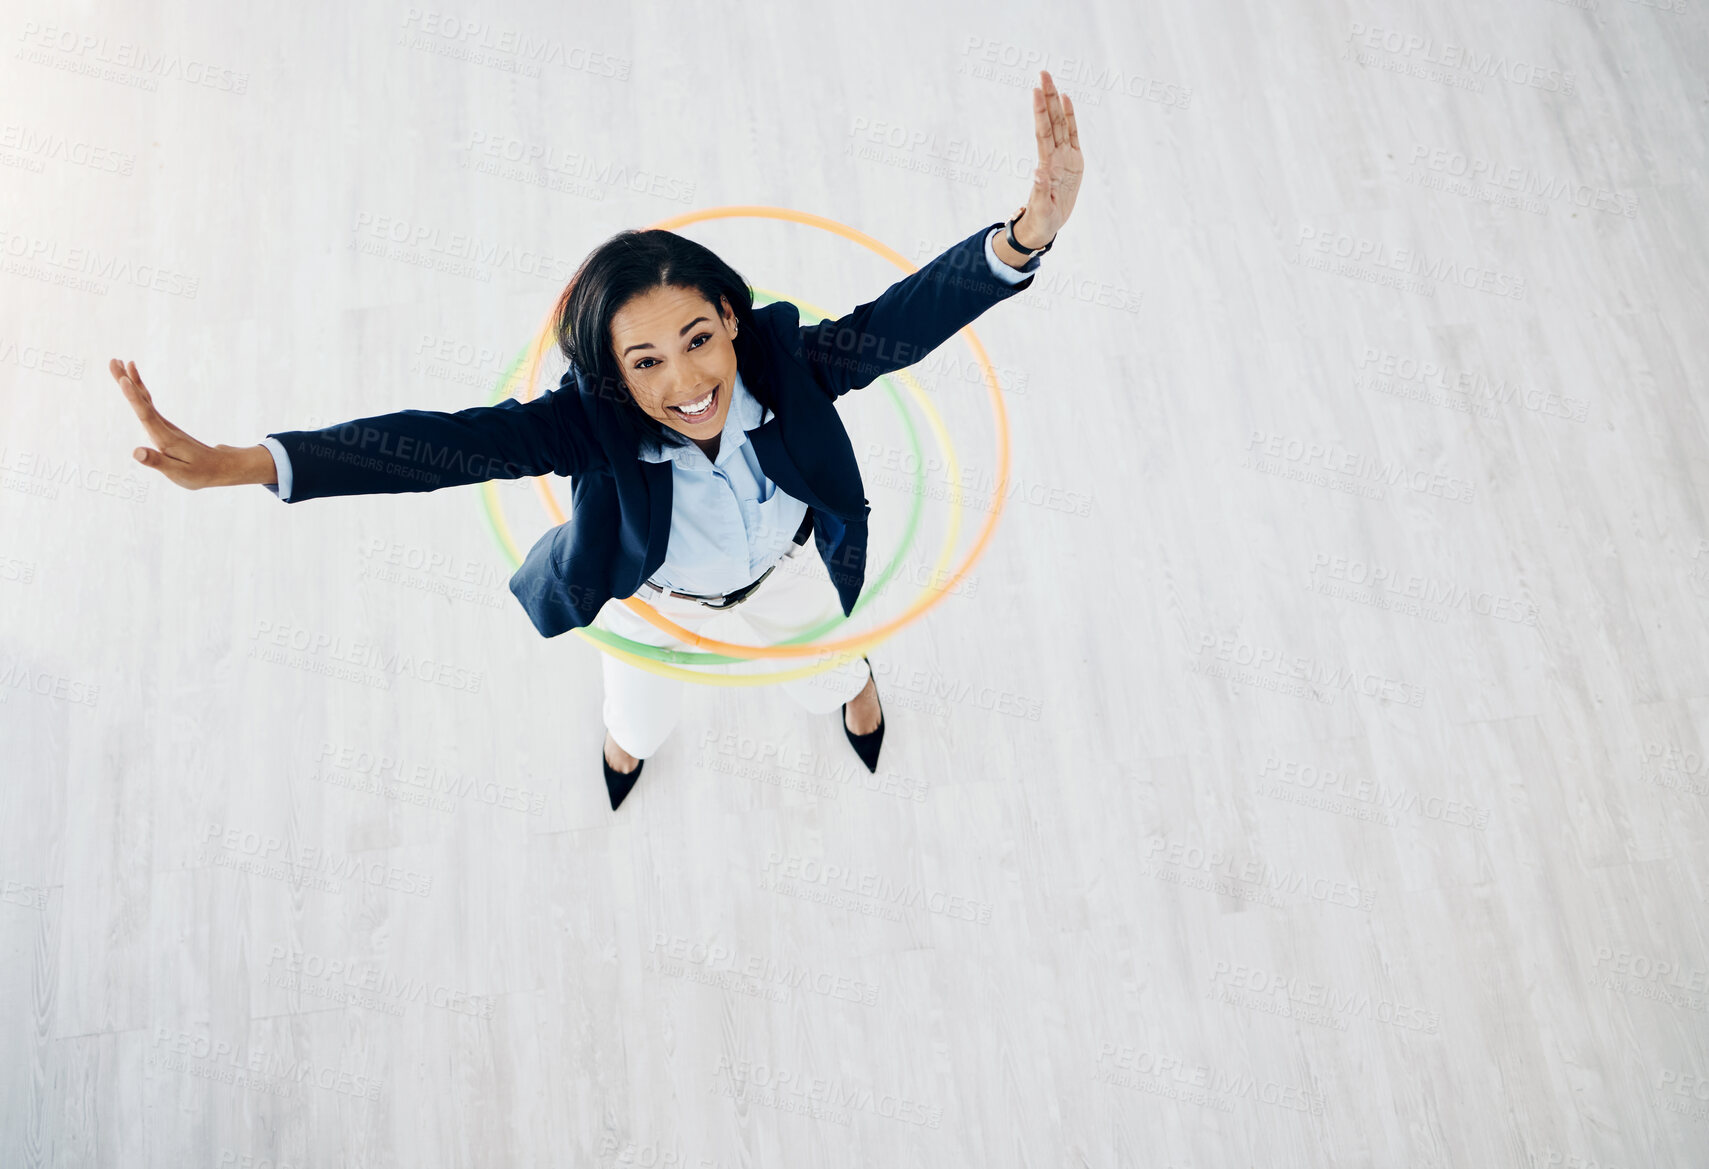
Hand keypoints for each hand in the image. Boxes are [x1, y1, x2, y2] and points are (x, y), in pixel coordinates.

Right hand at [110, 358, 272, 488]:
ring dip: (131, 381)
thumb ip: (157, 462)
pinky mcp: (164, 426)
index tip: (124, 380)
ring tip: (118, 362)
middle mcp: (164, 427)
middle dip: (127, 381)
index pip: (146, 415)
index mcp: (165, 438)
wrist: (219, 467)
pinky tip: (134, 382)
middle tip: (113, 361)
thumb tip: (136, 452)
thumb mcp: (179, 473)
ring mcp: (164, 425)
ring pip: (145, 399)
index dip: (134, 398)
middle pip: (143, 400)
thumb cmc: (199, 473)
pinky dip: (140, 391)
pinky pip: (148, 404)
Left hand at [1011, 69, 1083, 250]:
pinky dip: (1071, 118)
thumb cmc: (1041, 218)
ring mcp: (1064, 156)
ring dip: (1056, 102)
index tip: (1035, 91)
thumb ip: (1040, 190)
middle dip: (1047, 97)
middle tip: (1043, 73)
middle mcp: (1054, 155)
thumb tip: (1038, 173)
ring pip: (1061, 123)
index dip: (1040, 112)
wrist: (1046, 224)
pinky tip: (1067, 101)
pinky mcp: (1074, 160)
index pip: (1043, 132)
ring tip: (1052, 81)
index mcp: (1046, 164)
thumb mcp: (1041, 208)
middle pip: (1051, 121)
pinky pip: (1073, 135)